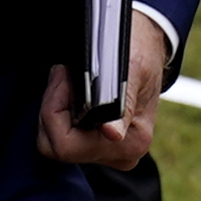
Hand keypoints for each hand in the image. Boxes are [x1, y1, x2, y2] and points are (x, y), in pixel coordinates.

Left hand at [37, 13, 170, 171]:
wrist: (148, 45)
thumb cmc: (141, 51)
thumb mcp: (133, 68)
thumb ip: (123, 101)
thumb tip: (113, 134)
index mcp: (131, 143)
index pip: (69, 144)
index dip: (55, 110)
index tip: (64, 76)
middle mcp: (119, 155)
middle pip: (57, 147)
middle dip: (51, 109)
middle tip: (62, 76)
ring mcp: (106, 153)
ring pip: (54, 144)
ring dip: (53, 110)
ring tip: (66, 81)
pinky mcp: (95, 145)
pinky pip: (60, 137)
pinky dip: (58, 113)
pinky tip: (69, 92)